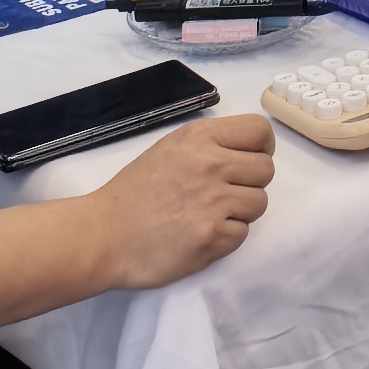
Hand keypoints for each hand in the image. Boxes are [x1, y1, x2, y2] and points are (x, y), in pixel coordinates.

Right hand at [92, 116, 275, 288]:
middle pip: (266, 169)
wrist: (103, 236)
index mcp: (200, 138)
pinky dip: (225, 237)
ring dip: (240, 211)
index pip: (259, 131)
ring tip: (209, 215)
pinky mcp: (213, 237)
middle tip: (224, 193)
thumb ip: (208, 145)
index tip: (247, 162)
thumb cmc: (133, 192)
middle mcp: (212, 164)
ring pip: (259, 202)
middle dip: (250, 183)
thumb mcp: (170, 149)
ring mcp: (214, 201)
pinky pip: (242, 233)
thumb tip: (244, 152)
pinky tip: (200, 234)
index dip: (260, 148)